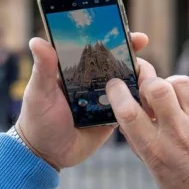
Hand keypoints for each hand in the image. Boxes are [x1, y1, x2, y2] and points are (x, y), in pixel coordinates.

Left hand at [15, 32, 150, 169]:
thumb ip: (43, 69)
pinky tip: (152, 100)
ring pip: (129, 83)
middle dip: (134, 55)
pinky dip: (142, 102)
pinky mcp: (114, 117)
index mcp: (77, 69)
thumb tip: (36, 40)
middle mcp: (94, 81)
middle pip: (119, 62)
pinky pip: (131, 107)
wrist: (47, 155)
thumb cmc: (37, 120)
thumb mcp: (39, 93)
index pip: (98, 48)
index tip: (130, 34)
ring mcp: (106, 99)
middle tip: (142, 52)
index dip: (114, 37)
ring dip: (142, 79)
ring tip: (148, 81)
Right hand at [106, 74, 188, 188]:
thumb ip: (138, 142)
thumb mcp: (154, 169)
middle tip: (148, 92)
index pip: (128, 112)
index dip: (117, 92)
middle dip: (147, 84)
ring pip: (181, 83)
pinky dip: (188, 88)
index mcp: (154, 149)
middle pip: (156, 88)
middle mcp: (177, 133)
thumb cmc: (185, 186)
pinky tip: (185, 98)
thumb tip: (124, 116)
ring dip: (170, 84)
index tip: (115, 85)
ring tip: (170, 95)